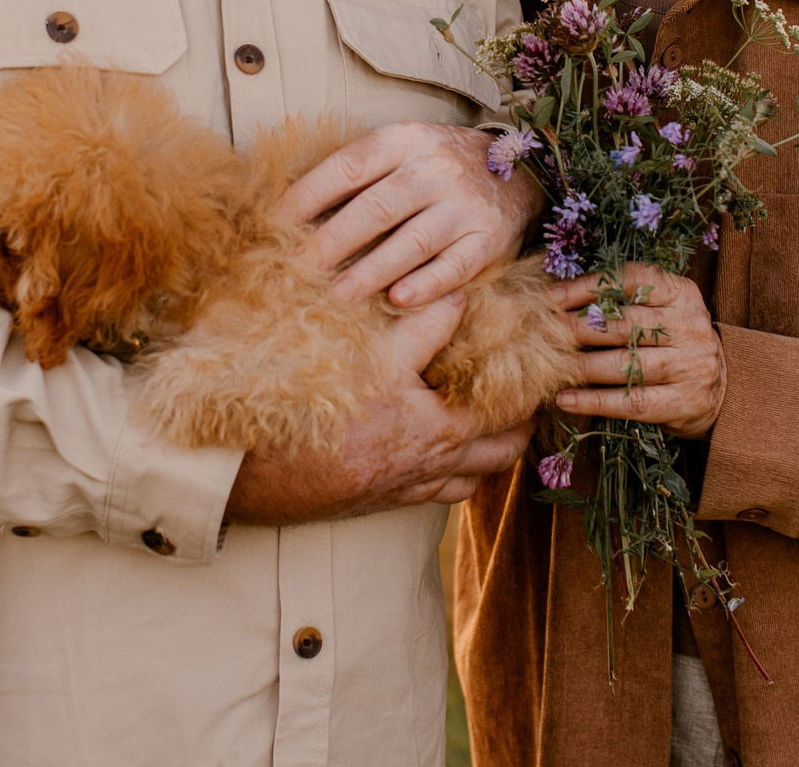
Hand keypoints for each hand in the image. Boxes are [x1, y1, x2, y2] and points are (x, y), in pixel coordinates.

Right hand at [223, 293, 533, 524]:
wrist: (254, 475)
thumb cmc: (314, 414)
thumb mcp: (373, 358)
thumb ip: (424, 328)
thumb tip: (460, 298)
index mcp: (444, 431)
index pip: (513, 410)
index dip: (534, 383)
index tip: (544, 359)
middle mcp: (436, 467)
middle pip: (504, 450)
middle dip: (521, 421)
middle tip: (522, 388)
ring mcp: (410, 487)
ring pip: (473, 477)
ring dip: (487, 451)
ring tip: (484, 416)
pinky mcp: (381, 499)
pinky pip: (437, 494)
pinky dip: (451, 473)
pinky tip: (435, 446)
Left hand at [279, 121, 542, 307]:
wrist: (520, 171)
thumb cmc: (439, 166)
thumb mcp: (401, 150)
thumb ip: (358, 172)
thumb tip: (290, 206)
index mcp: (404, 140)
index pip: (348, 167)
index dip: (308, 196)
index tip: (275, 225)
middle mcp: (435, 168)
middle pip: (374, 209)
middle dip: (331, 244)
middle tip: (296, 272)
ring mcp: (464, 205)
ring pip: (411, 241)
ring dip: (370, 273)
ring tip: (336, 297)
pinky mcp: (490, 239)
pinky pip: (454, 266)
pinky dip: (426, 285)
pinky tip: (398, 301)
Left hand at [554, 265, 723, 437]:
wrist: (724, 387)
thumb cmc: (673, 341)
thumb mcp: (660, 309)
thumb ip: (622, 299)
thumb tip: (558, 295)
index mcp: (682, 293)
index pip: (632, 280)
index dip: (589, 287)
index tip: (552, 296)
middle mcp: (689, 326)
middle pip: (625, 324)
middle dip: (578, 328)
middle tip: (543, 332)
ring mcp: (690, 366)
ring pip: (627, 364)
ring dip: (582, 366)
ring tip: (550, 366)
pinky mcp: (684, 402)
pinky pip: (631, 401)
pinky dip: (594, 402)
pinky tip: (565, 400)